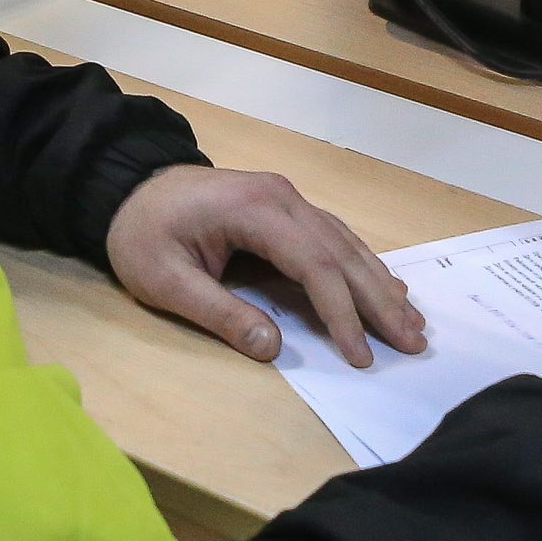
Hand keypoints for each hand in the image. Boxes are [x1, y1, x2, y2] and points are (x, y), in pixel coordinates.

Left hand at [105, 166, 426, 368]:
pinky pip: (333, 238)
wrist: (126, 186)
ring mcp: (287, 198)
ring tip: (412, 322)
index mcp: (255, 211)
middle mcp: (282, 197)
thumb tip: (273, 349)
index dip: (341, 312)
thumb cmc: (141, 234)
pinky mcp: (285, 207)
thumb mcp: (165, 281)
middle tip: (414, 341)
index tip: (360, 353)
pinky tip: (384, 287)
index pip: (314, 265)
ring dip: (379, 284)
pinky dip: (361, 266)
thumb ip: (220, 314)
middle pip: (342, 253)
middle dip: (379, 301)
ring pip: (345, 243)